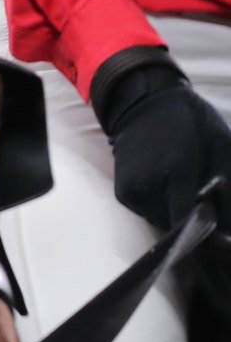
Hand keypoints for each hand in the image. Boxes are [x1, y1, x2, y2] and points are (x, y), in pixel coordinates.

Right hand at [95, 55, 230, 230]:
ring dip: (178, 214)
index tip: (223, 238)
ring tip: (187, 189)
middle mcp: (147, 187)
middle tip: (208, 199)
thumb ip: (228, 188)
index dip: (208, 236)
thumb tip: (230, 230)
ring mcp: (131, 192)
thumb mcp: (221, 147)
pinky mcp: (123, 194)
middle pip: (176, 225)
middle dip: (195, 220)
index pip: (187, 222)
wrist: (144, 103)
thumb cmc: (190, 121)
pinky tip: (169, 187)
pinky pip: (148, 213)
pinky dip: (162, 208)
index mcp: (175, 172)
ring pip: (162, 222)